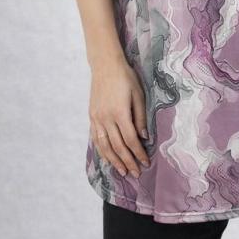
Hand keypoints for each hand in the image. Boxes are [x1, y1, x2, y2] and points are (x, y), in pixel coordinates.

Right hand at [89, 55, 150, 178]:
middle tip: (136, 173)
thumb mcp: (138, 95)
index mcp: (120, 113)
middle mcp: (106, 118)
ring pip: (105, 146)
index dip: (139, 153)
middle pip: (118, 146)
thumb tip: (144, 138)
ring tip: (122, 171)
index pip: (131, 140)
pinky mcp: (92, 117)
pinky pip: (96, 138)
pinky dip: (102, 150)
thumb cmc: (125, 77)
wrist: (105, 66)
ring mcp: (97, 118)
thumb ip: (141, 117)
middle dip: (128, 161)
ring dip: (114, 161)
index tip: (146, 162)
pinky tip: (108, 158)